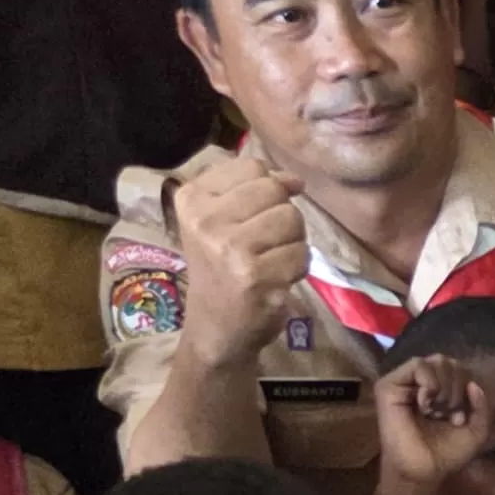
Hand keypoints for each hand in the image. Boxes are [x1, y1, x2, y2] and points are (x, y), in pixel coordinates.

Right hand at [166, 151, 310, 356]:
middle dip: (282, 216)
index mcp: (192, 198)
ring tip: (270, 261)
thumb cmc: (221, 268)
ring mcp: (230, 249)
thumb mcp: (222, 220)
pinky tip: (276, 280)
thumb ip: (254, 190)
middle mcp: (206, 220)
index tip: (257, 214)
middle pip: (275, 190)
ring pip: (292, 219)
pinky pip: (302, 253)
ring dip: (293, 242)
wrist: (216, 328)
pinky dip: (298, 267)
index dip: (270, 187)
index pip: (252, 166)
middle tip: (264, 243)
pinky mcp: (256, 276)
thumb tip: (295, 179)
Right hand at [375, 353, 488, 489]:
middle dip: (457, 389)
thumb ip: (483, 406)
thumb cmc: (447, 453)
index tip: (460, 419)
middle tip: (448, 416)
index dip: (468, 390)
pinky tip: (425, 405)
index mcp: (442, 388)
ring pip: (437, 361)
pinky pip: (418, 365)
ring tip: (436, 412)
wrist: (424, 471)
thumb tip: (473, 384)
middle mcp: (423, 382)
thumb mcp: (477, 430)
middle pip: (450, 362)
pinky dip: (430, 384)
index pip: (461, 369)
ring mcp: (405, 382)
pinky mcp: (389, 385)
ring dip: (445, 389)